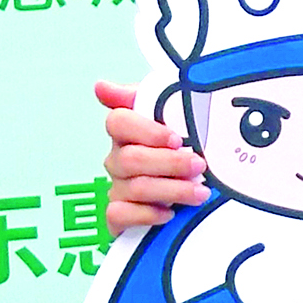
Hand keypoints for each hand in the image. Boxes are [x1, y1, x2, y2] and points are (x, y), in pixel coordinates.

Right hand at [98, 80, 207, 230]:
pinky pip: (120, 215)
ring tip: (201, 191)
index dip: (146, 131)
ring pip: (135, 187)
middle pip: (131, 158)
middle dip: (170, 163)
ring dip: (172, 189)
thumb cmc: (183, 152)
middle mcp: (119, 159)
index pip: (118, 122)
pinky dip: (146, 214)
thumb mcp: (178, 120)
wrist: (193, 194)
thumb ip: (152, 100)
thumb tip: (101, 86)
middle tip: (199, 166)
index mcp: (130, 132)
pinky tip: (169, 213)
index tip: (175, 138)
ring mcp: (118, 188)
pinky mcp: (120, 216)